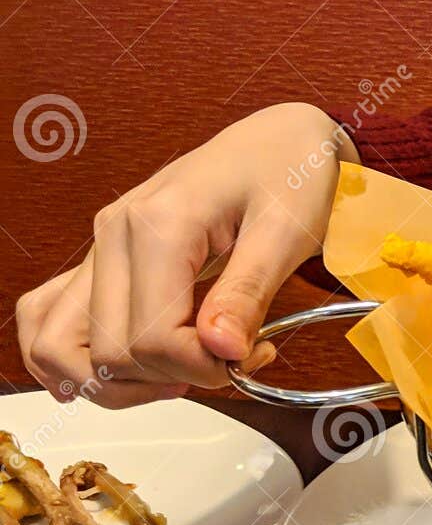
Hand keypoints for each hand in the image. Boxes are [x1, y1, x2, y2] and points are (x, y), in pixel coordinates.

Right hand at [16, 103, 353, 408]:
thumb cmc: (286, 176)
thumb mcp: (285, 234)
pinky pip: (51, 320)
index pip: (153, 339)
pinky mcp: (102, 261)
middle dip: (173, 377)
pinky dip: (76, 361)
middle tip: (231, 360)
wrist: (275, 143)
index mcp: (157, 226)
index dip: (203, 369)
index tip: (251, 358)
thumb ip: (248, 294)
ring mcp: (100, 248)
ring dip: (119, 382)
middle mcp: (113, 236)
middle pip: (109, 352)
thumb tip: (223, 351)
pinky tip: (120, 377)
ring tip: (182, 371)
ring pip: (60, 346)